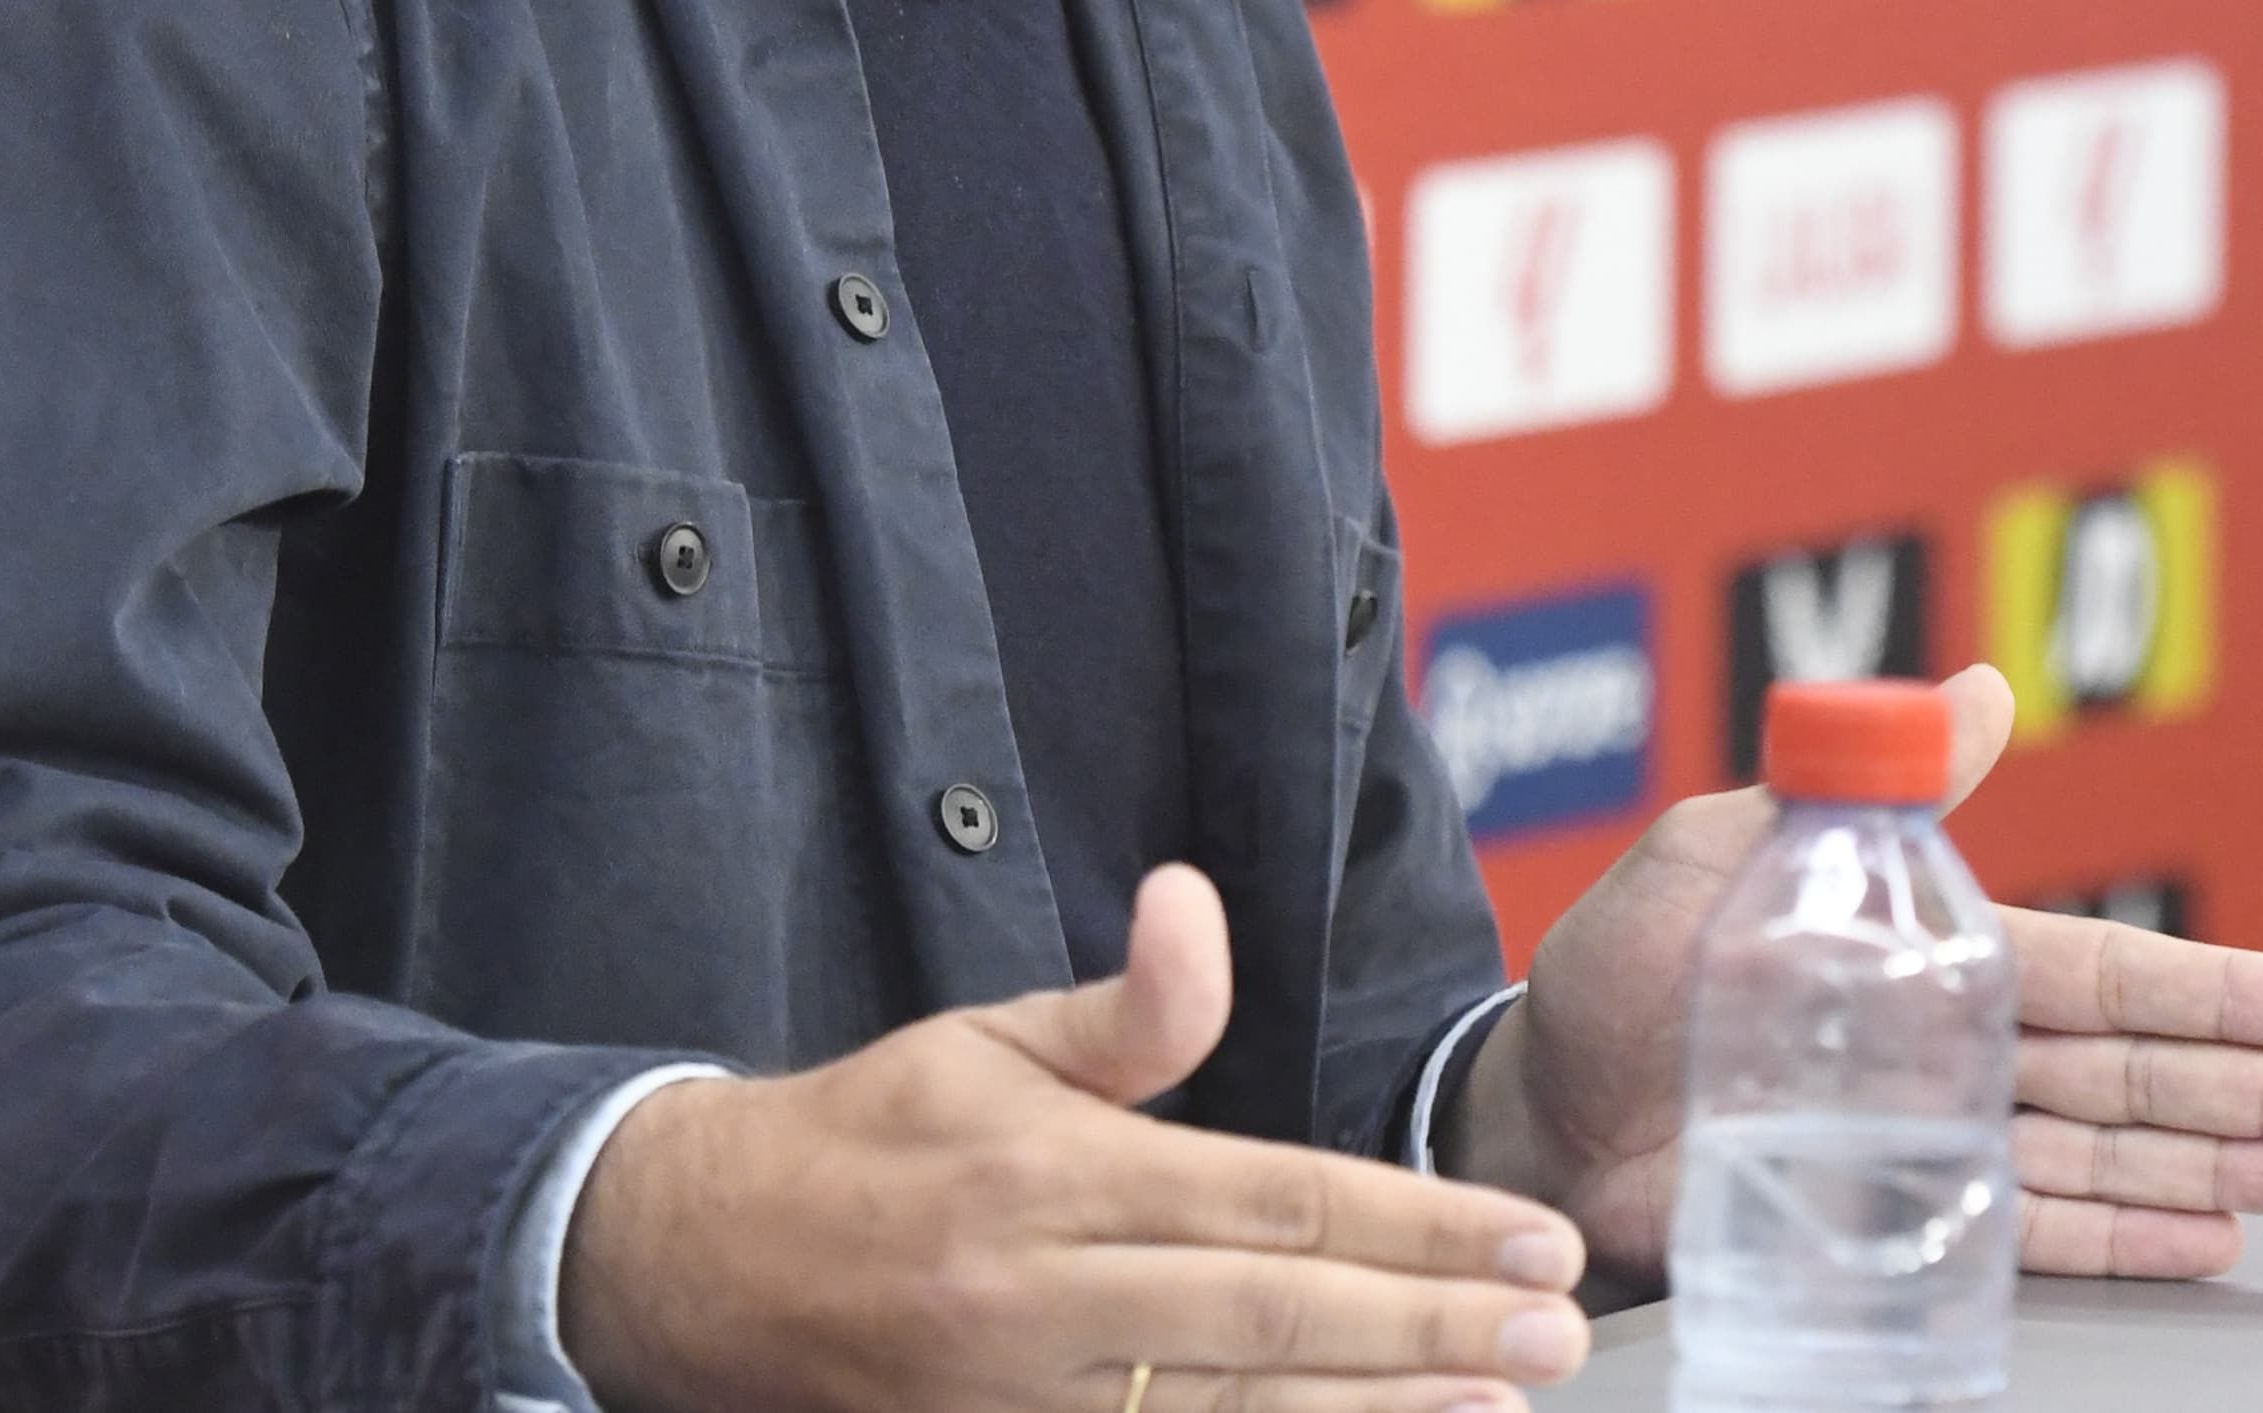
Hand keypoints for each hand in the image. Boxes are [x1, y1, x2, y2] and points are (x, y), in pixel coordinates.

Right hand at [562, 864, 1594, 1412]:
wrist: (701, 1261)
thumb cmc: (871, 1137)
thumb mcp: (990, 1035)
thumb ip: (1129, 1004)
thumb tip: (1197, 900)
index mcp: (1051, 1169)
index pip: (1273, 1199)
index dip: (1414, 1222)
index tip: (1529, 1234)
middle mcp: (1041, 1292)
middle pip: (1272, 1316)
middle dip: (1431, 1326)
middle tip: (1561, 1329)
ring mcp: (1019, 1398)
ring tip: (1502, 1403)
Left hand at [1449, 665, 2262, 1280]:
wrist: (1533, 1122)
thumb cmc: (1616, 977)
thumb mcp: (1727, 852)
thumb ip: (1860, 786)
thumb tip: (1984, 691)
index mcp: (1929, 950)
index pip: (2099, 975)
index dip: (2214, 993)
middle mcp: (1952, 1046)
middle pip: (2135, 1072)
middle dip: (2261, 1089)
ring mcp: (1933, 1140)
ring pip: (2110, 1152)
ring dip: (2224, 1163)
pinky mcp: (1895, 1221)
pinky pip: (2033, 1234)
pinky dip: (2125, 1237)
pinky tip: (2212, 1236)